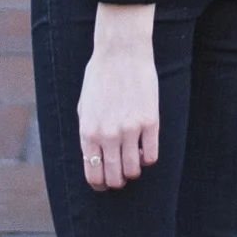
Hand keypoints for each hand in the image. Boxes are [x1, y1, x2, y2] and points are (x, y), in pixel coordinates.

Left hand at [77, 2, 158, 190]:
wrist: (121, 52)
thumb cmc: (100, 77)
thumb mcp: (84, 107)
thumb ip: (88, 135)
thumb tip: (94, 159)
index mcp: (88, 132)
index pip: (93, 174)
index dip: (100, 184)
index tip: (105, 183)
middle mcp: (108, 135)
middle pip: (114, 178)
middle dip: (117, 181)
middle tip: (120, 175)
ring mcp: (130, 129)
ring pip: (134, 170)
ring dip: (133, 170)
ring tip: (133, 159)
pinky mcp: (150, 122)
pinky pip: (152, 156)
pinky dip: (148, 158)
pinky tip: (145, 148)